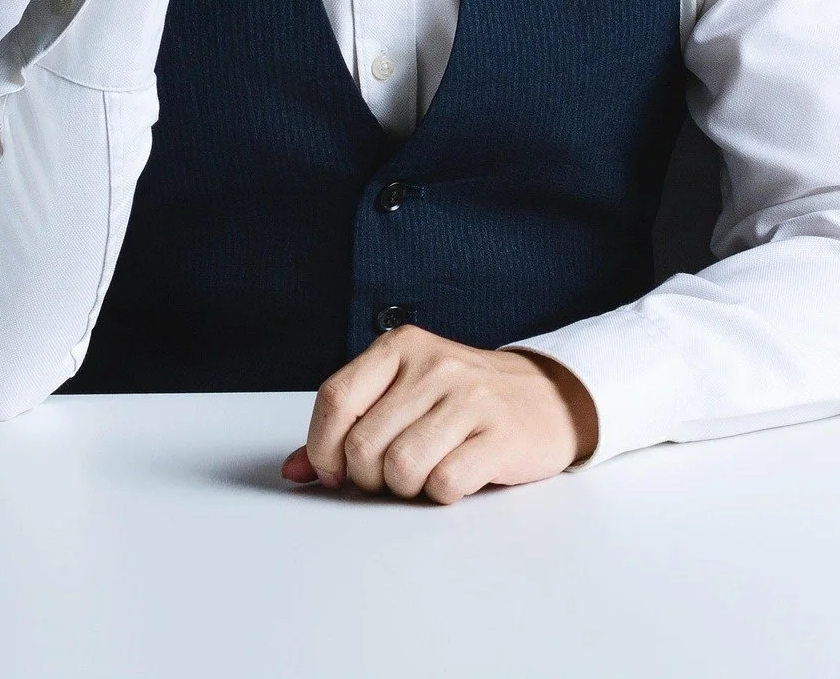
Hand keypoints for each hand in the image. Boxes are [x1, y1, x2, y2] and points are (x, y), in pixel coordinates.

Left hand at [279, 324, 598, 504]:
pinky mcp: (499, 434)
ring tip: (423, 473)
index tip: (335, 470)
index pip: (335, 398)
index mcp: (400, 347)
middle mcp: (433, 364)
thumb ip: (348, 427)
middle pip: (363, 444)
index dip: (323, 448)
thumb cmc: (461, 402)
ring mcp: (469, 397)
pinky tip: (455, 474)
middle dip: (367, 477)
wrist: (545, 398)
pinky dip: (441, 493)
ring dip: (404, 488)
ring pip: (400, 468)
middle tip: (389, 474)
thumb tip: (294, 471)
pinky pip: (444, 484)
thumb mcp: (403, 395)